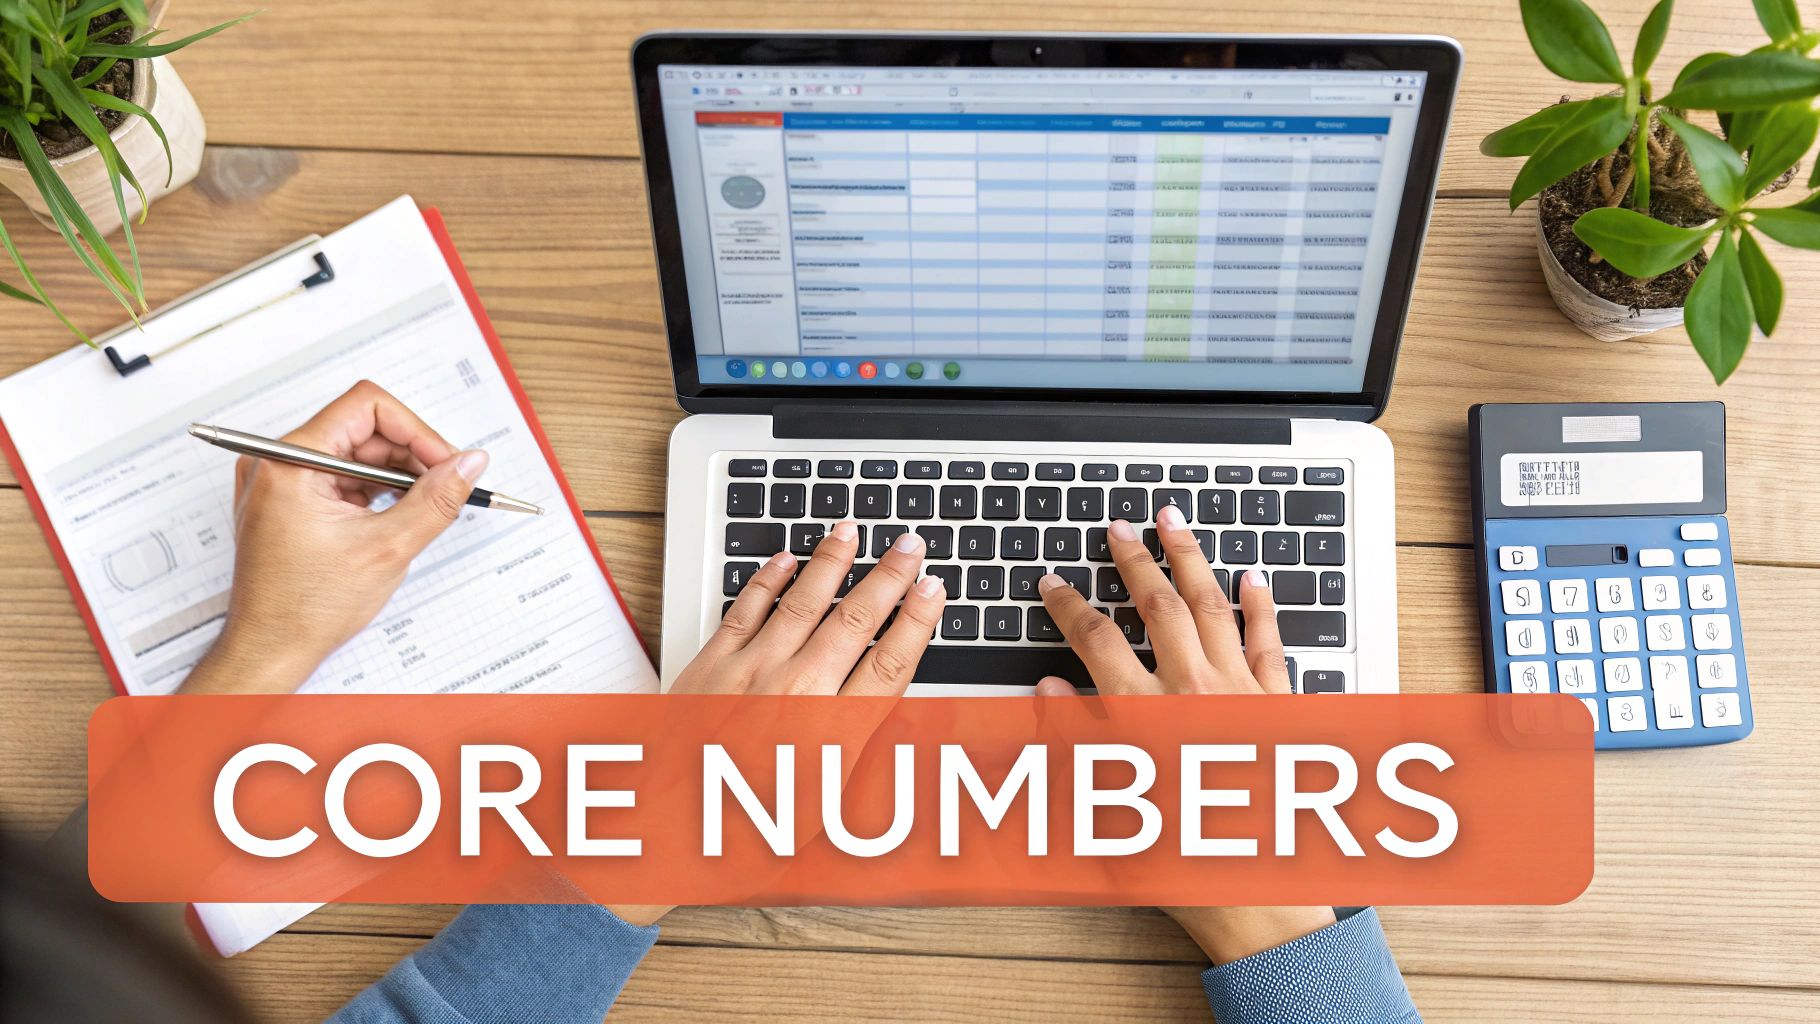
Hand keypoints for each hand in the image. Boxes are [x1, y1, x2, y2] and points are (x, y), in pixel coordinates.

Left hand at [181, 381, 487, 693]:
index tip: (446, 461)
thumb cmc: (305, 608)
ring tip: (423, 508)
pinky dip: (376, 492)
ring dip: (397, 475)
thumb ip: (437, 499)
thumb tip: (469, 464)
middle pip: (363, 429)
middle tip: (447, 486)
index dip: (416, 430)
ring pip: (356, 454)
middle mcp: (277, 463)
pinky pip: (343, 478)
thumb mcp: (388, 547)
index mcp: (291, 462)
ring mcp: (282, 482)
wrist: (270, 650)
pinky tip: (397, 517)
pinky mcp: (290, 502)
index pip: (366, 407)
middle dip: (411, 455)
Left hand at [609, 520, 944, 927]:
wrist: (665, 821)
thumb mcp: (820, 804)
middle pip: (855, 621)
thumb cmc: (742, 825)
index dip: (918, 621)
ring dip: (831, 561)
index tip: (935, 590)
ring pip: (803, 602)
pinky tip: (785, 559)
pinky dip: (768, 579)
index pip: (891, 663)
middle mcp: (796, 694)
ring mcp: (751, 672)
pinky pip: (746, 608)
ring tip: (850, 530)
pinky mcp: (711, 664)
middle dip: (889, 576)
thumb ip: (854, 752)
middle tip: (910, 544)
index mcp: (831, 734)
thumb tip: (887, 718)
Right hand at [1035, 503, 1335, 963]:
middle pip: (1159, 608)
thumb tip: (1046, 694)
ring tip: (1175, 522)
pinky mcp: (1280, 707)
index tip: (1052, 584)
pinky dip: (1260, 606)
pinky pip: (1269, 642)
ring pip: (1214, 608)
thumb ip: (1074, 744)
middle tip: (1119, 527)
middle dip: (1134, 561)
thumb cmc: (1183, 861)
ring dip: (1192, 560)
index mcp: (1146, 715)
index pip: (1096, 642)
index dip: (1069, 606)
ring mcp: (1243, 694)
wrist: (1264, 894)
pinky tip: (1252, 578)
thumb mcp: (1106, 809)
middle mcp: (1196, 694)